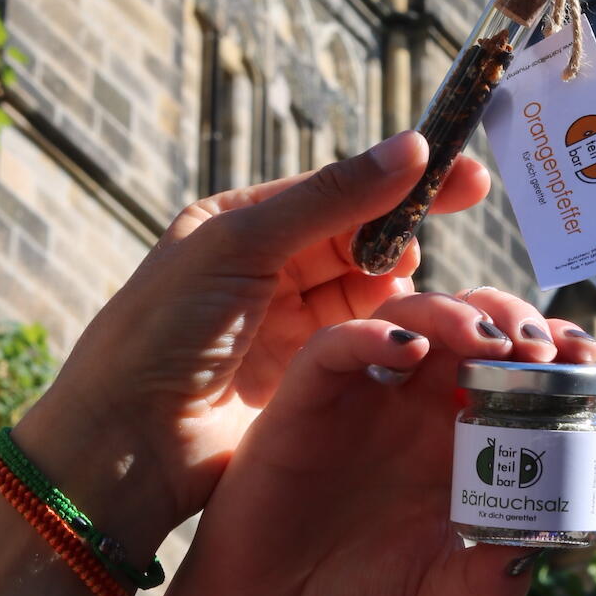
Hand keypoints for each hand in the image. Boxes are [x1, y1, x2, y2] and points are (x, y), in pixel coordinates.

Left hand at [14, 134, 488, 555]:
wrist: (124, 448)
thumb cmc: (164, 331)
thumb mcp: (243, 246)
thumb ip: (332, 198)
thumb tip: (412, 147)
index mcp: (241, 225)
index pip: (336, 190)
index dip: (398, 179)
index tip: (464, 172)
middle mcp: (267, 271)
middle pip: (360, 236)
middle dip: (409, 224)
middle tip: (470, 207)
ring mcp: (287, 327)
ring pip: (370, 290)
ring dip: (403, 282)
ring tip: (428, 282)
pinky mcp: (305, 381)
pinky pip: (365, 344)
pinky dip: (394, 332)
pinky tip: (415, 328)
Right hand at [162, 288, 595, 595]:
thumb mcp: (440, 591)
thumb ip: (490, 576)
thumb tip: (536, 552)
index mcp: (455, 433)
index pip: (512, 364)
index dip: (551, 347)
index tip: (585, 356)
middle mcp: (413, 400)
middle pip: (470, 321)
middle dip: (512, 318)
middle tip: (539, 347)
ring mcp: (361, 392)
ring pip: (409, 314)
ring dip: (454, 314)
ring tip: (489, 343)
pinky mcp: (306, 397)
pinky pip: (336, 344)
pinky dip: (372, 336)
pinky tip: (407, 353)